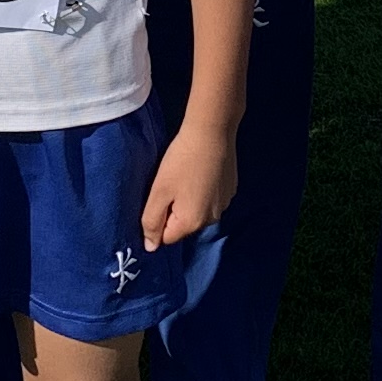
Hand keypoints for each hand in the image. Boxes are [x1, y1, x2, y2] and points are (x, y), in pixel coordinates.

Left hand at [140, 119, 236, 250]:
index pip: (167, 237)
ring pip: (197, 211)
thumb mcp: (159, 191)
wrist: (212, 132)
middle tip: (171, 184)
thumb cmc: (181, 161)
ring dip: (189, 200)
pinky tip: (200, 171)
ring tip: (186, 175)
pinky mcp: (230, 190)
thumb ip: (152, 222)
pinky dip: (203, 190)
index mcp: (192, 223)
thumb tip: (150, 248)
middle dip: (174, 210)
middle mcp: (212, 220)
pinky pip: (210, 199)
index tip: (159, 196)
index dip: (158, 219)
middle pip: (183, 225)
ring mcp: (224, 204)